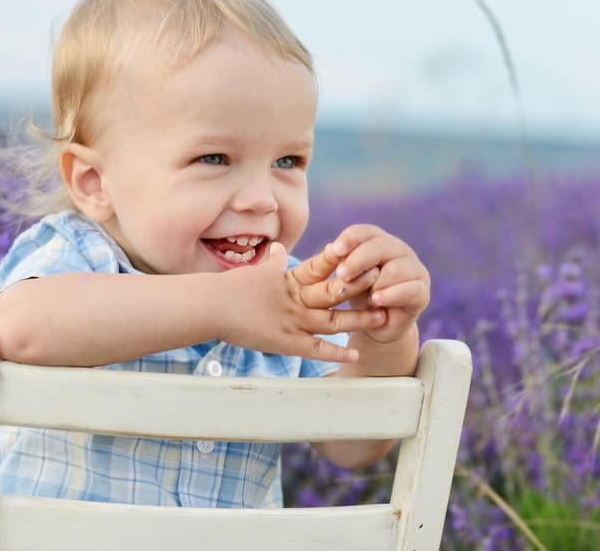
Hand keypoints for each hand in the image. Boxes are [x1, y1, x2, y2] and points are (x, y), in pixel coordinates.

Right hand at [218, 242, 385, 362]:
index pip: (324, 268)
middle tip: (386, 283)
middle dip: (361, 288)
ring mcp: (291, 321)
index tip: (369, 258)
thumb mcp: (257, 271)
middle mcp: (295, 299)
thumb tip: (275, 246)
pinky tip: (355, 352)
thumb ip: (272, 261)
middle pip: (335, 293)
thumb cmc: (233, 288)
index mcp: (290, 279)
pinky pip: (315, 349)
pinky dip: (336, 352)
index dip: (348, 264)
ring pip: (332, 321)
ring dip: (358, 319)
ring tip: (383, 317)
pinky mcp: (285, 342)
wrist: (213, 306)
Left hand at [326, 224, 429, 342]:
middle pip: (380, 246)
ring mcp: (415, 271)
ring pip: (395, 268)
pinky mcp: (423, 293)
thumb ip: (341, 263)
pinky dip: (390, 295)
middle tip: (342, 275)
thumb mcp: (347, 278)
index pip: (366, 232)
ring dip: (375, 283)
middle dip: (358, 260)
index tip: (335, 251)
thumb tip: (329, 249)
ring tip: (363, 296)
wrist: (376, 325)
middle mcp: (400, 251)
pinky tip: (376, 301)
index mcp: (380, 242)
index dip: (350, 239)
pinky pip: (410, 289)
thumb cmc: (360, 295)